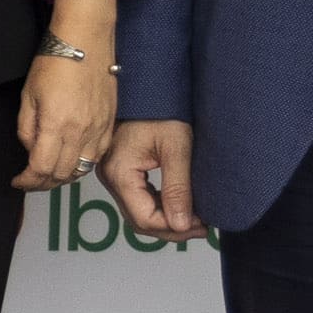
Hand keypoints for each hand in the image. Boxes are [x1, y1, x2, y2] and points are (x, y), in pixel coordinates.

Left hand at [12, 47, 115, 190]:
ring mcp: (99, 129)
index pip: (41, 168)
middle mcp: (81, 132)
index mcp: (56, 124)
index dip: (28, 181)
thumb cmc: (55, 61)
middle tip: (31, 180)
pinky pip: (97, 156)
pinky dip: (82, 164)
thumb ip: (27, 128)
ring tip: (49, 172)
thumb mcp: (28, 95)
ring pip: (82, 169)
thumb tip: (30, 150)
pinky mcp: (110, 124)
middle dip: (43, 183)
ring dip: (63, 176)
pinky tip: (71, 159)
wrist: (86, 40)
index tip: (19, 181)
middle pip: (62, 174)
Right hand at [107, 119, 202, 238]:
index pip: (145, 218)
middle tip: (202, 227)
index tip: (202, 225)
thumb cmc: (161, 109)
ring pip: (137, 212)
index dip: (174, 228)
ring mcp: (111, 174)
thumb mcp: (176, 148)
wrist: (148, 84)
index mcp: (120, 173)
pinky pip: (136, 199)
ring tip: (195, 219)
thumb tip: (181, 225)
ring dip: (165, 219)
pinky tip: (178, 204)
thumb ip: (177, 188)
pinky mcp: (118, 169)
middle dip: (171, 228)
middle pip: (139, 220)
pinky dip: (158, 207)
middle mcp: (110, 177)